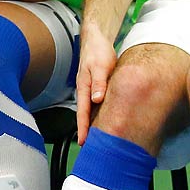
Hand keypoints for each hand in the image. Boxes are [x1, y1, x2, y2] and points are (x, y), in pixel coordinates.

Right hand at [74, 28, 117, 142]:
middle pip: (86, 115)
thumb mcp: (100, 66)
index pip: (83, 113)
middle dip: (87, 131)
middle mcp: (87, 91)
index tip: (84, 142)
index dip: (83, 128)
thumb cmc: (97, 52)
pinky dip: (99, 114)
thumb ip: (99, 82)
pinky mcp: (98, 87)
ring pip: (92, 111)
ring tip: (98, 139)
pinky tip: (105, 120)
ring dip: (93, 124)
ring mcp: (92, 90)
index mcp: (84, 88)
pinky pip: (98, 104)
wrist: (96, 40)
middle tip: (91, 148)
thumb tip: (97, 99)